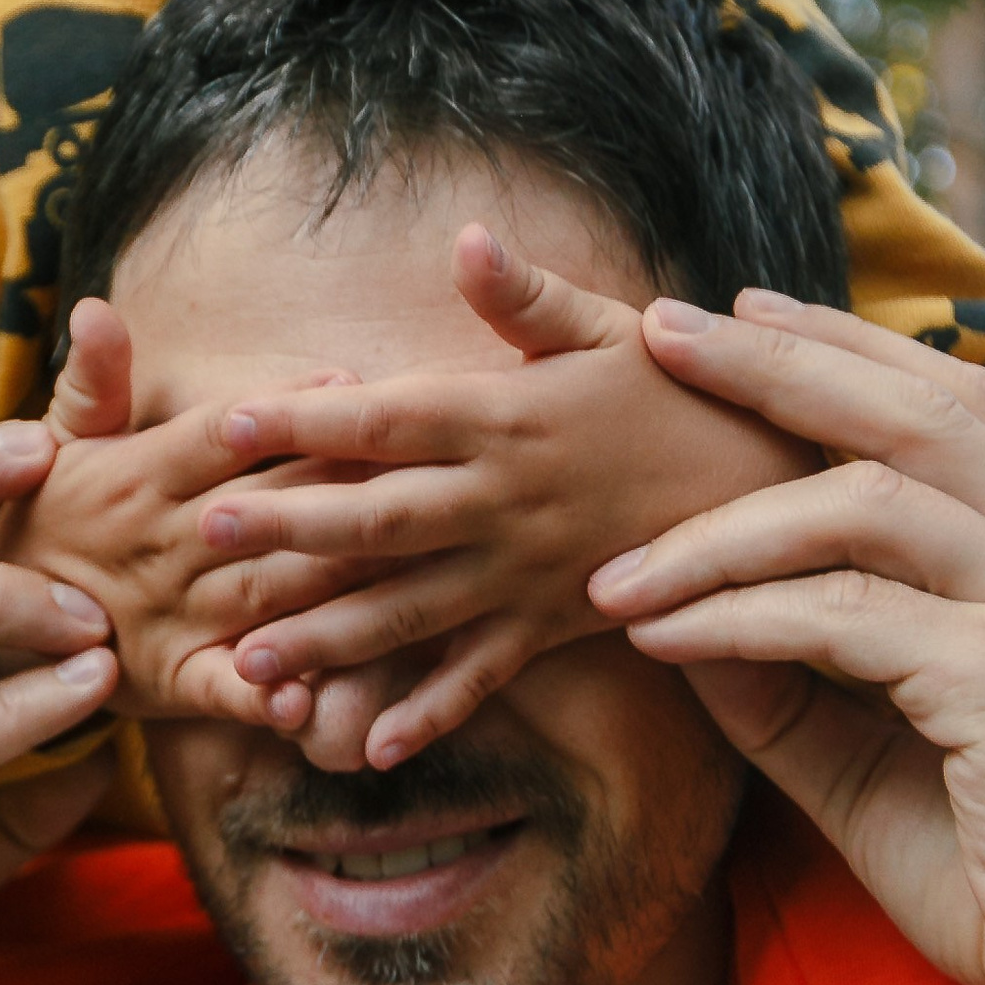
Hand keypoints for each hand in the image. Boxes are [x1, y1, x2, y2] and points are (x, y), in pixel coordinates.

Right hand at [0, 296, 385, 719]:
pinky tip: (309, 698)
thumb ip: (93, 380)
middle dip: (341, 489)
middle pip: (265, 510)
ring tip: (407, 565)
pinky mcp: (174, 678)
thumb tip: (95, 309)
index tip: (351, 384)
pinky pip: (224, 687)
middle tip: (422, 468)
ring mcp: (171, 615)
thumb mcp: (59, 441)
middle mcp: (161, 543)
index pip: (221, 436)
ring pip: (264, 590)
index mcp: (138, 476)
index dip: (282, 412)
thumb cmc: (53, 513)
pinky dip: (264, 694)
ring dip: (332, 580)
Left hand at [187, 229, 812, 765]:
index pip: (389, 417)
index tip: (228, 422)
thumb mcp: (612, 330)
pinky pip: (482, 678)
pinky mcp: (554, 627)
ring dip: (326, 636)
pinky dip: (427, 715)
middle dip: (288, 529)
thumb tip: (466, 237)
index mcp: (508, 417)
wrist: (780, 487)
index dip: (306, 420)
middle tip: (203, 534)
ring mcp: (527, 573)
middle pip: (380, 518)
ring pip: (410, 611)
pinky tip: (366, 747)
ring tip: (246, 659)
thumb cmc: (683, 396)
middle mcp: (507, 501)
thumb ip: (526, 298)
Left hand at [587, 293, 984, 984]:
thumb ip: (792, 685)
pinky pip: (848, 615)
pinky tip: (660, 636)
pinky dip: (739, 615)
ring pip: (864, 500)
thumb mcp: (879, 765)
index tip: (733, 323)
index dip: (840, 351)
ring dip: (719, 525)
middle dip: (775, 359)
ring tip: (611, 568)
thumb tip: (675, 619)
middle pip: (913, 406)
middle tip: (659, 329)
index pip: (948, 408)